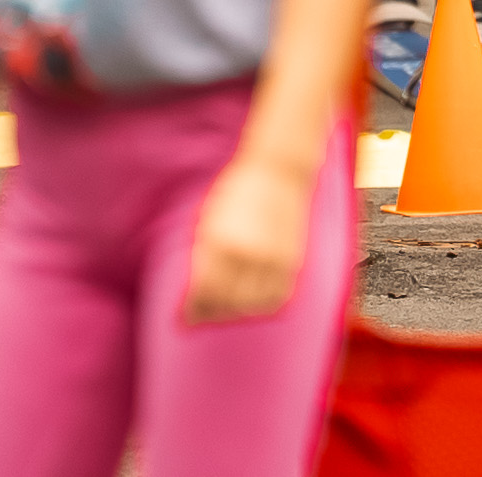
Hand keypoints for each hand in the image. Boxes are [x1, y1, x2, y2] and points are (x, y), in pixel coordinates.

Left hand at [182, 152, 309, 324]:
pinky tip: (256, 297)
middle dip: (214, 311)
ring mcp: (272, 255)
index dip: (195, 307)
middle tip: (209, 311)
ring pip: (253, 303)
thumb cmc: (238, 192)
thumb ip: (202, 256)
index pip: (204, 290)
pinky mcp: (292, 257)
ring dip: (239, 310)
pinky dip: (265, 302)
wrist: (279, 168)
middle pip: (227, 300)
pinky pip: (278, 295)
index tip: (189, 314)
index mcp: (221, 240)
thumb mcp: (211, 220)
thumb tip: (194, 296)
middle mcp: (246, 251)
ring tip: (231, 304)